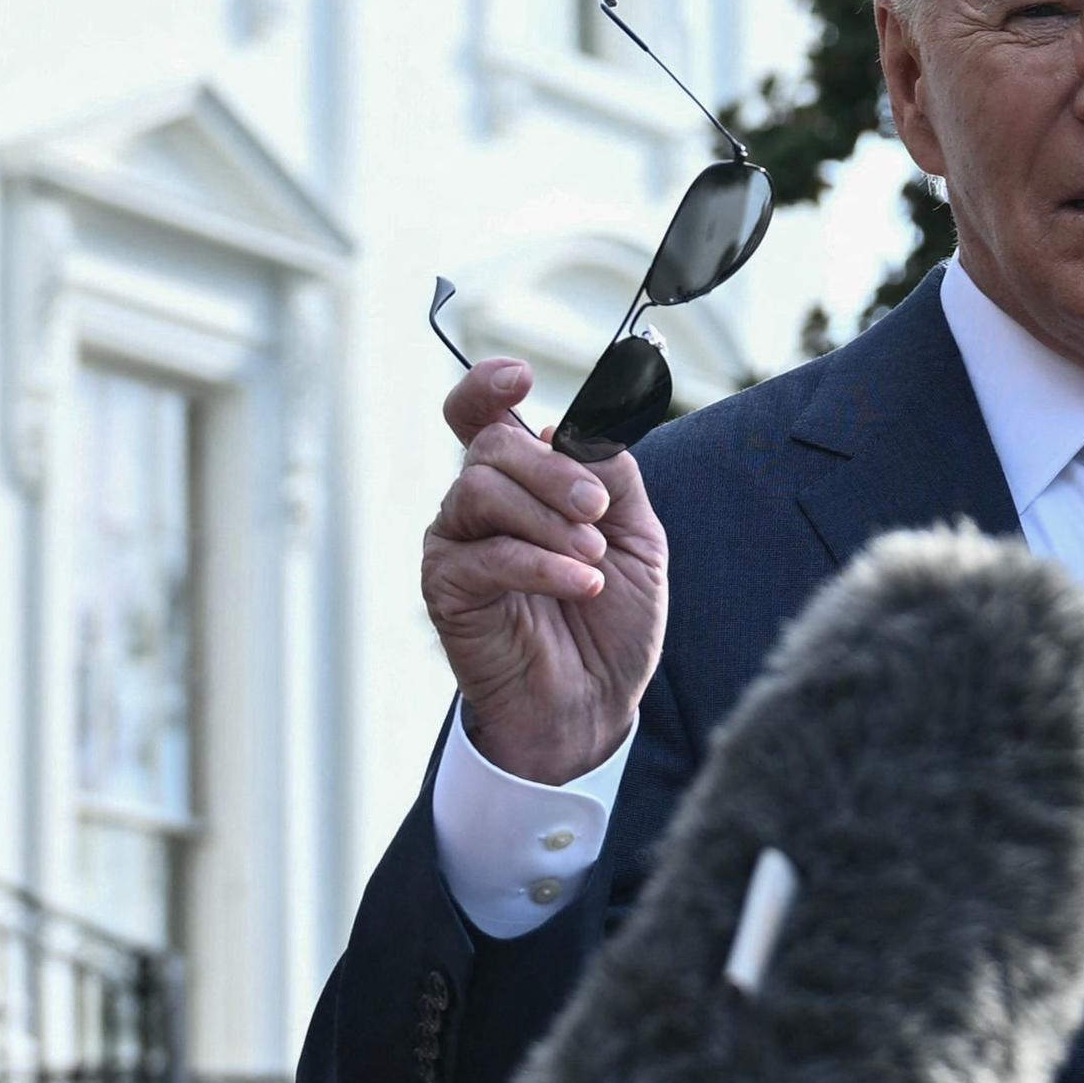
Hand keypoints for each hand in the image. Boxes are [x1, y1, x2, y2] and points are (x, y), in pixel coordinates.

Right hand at [422, 359, 667, 784]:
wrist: (594, 704)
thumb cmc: (610, 622)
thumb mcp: (636, 537)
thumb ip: (612, 476)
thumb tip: (575, 431)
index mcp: (523, 482)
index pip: (484, 414)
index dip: (489, 387)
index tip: (519, 378)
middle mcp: (480, 504)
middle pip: (492, 445)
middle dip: (554, 471)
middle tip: (597, 512)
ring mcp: (457, 543)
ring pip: (482, 489)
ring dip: (548, 519)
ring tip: (591, 561)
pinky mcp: (447, 588)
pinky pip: (485, 554)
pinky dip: (541, 565)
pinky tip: (581, 586)